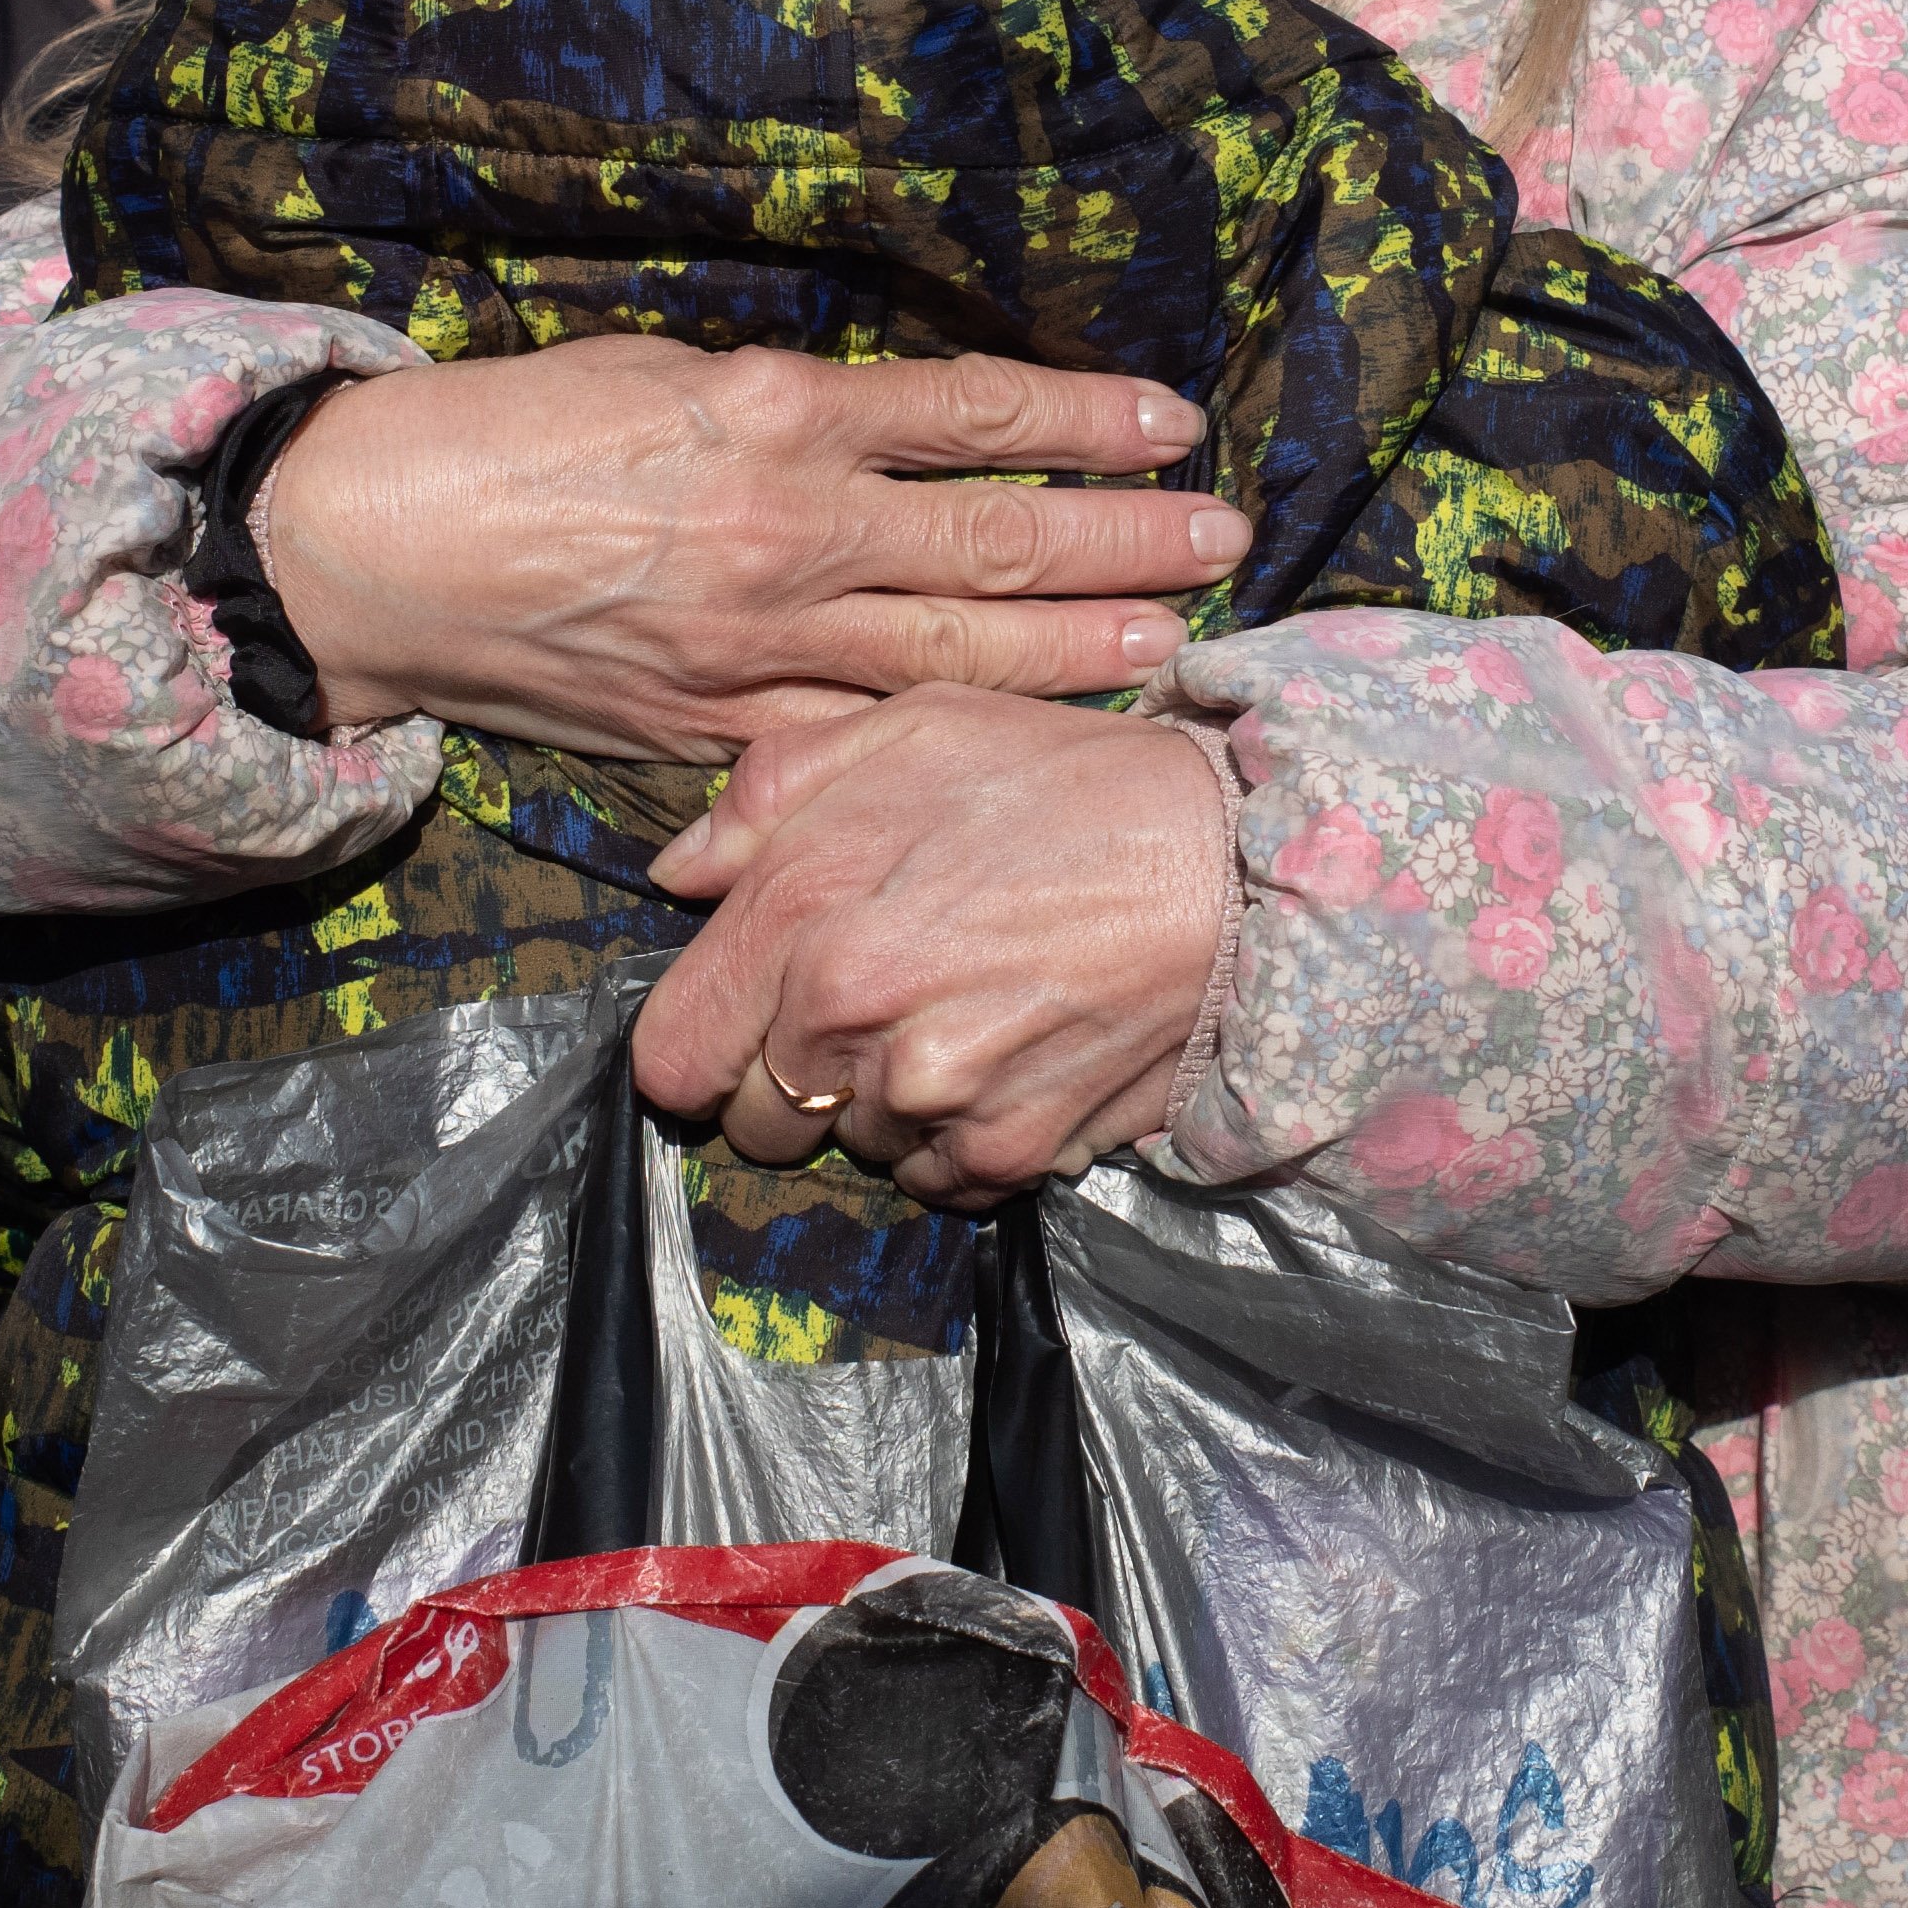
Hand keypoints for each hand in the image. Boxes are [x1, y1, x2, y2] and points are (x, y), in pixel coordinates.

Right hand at [251, 340, 1245, 753]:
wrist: (370, 548)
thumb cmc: (507, 430)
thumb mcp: (663, 369)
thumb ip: (794, 404)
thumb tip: (909, 423)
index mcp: (772, 412)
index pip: (974, 412)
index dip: (1086, 421)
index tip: (1173, 424)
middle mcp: (784, 529)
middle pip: (998, 538)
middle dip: (1127, 541)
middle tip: (1225, 538)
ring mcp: (755, 642)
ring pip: (955, 650)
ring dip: (1079, 646)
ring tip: (1174, 637)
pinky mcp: (715, 726)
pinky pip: (861, 732)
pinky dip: (953, 730)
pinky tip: (1027, 730)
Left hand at [635, 692, 1227, 1203]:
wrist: (1234, 864)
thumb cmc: (1069, 782)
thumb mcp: (913, 728)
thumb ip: (771, 793)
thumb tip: (683, 873)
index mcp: (804, 913)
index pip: (672, 1055)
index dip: (699, 1043)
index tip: (740, 1023)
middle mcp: (849, 1020)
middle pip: (755, 1120)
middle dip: (791, 1077)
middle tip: (870, 1010)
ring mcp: (930, 1098)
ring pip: (849, 1147)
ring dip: (882, 1101)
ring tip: (961, 1014)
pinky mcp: (1007, 1154)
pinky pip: (933, 1179)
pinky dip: (956, 1136)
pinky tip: (1006, 1057)